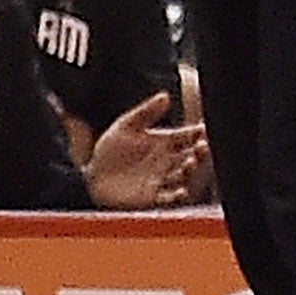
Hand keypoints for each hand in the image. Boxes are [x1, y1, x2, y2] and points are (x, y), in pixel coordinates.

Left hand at [84, 91, 208, 208]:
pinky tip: (181, 190)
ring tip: (190, 163)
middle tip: (202, 146)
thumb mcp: (126, 126)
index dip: (197, 133)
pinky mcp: (152, 197)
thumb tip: (165, 96)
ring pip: (183, 176)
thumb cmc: (110, 152)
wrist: (92, 177)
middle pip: (190, 156)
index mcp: (163, 142)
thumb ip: (146, 112)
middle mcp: (167, 162)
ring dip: (189, 171)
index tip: (204, 129)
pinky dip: (177, 195)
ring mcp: (161, 180)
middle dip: (199, 152)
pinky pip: (169, 198)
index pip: (187, 136)